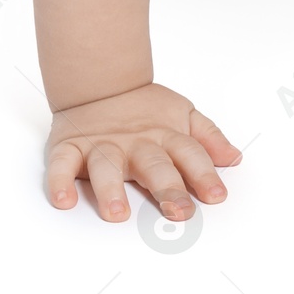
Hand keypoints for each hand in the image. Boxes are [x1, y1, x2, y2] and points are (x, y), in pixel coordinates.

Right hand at [45, 82, 241, 221]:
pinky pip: (61, 165)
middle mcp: (134, 143)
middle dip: (167, 188)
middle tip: (180, 212)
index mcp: (164, 136)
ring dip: (110, 190)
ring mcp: (101, 145)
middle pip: (153, 165)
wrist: (100, 80)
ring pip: (105, 167)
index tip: (217, 195)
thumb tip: (234, 158)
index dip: (203, 174)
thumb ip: (208, 138)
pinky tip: (63, 200)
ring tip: (117, 213)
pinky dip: (59, 182)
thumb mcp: (183, 115)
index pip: (189, 154)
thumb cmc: (144, 108)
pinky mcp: (69, 148)